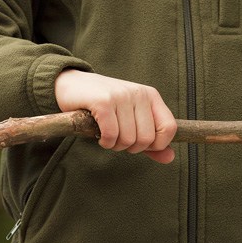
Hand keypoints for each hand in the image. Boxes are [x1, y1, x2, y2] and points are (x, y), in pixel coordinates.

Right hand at [54, 70, 176, 163]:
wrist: (72, 84)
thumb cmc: (105, 106)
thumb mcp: (132, 119)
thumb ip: (151, 140)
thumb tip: (170, 158)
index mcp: (150, 95)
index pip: (169, 128)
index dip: (156, 145)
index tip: (139, 143)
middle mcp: (139, 93)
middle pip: (147, 139)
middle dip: (131, 147)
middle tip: (118, 138)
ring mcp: (121, 96)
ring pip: (128, 139)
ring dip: (115, 145)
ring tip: (107, 134)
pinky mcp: (103, 101)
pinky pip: (111, 135)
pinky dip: (105, 142)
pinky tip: (100, 135)